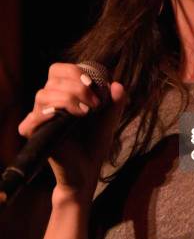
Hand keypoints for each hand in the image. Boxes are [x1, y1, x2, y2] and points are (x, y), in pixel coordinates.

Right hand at [18, 63, 125, 198]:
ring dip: (67, 98)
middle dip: (77, 86)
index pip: (58, 70)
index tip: (93, 84)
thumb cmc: (95, 141)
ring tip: (85, 113)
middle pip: (52, 80)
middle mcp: (49, 103)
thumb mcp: (110, 118)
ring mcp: (41, 118)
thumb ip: (116, 101)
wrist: (89, 168)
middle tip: (94, 104)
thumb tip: (117, 85)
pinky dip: (44, 115)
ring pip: (43, 95)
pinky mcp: (35, 135)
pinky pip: (30, 120)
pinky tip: (60, 117)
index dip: (74, 71)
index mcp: (63, 93)